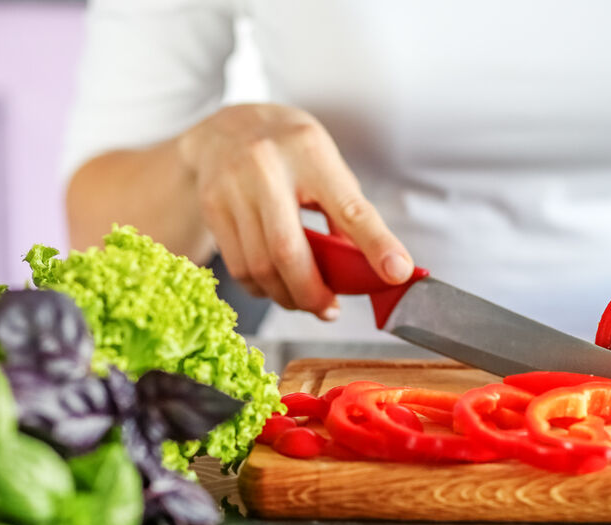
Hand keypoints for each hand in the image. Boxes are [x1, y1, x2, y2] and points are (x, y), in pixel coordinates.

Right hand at [177, 104, 413, 318]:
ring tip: (305, 300)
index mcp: (311, 153)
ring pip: (261, 267)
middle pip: (289, 252)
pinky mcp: (212, 208)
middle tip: (329, 310)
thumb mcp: (327, 166)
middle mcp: (266, 167)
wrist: (225, 128)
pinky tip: (276, 286)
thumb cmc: (290, 152)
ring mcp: (232, 187)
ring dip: (288, 296)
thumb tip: (372, 268)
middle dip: (312, 293)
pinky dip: (262, 288)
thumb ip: (349, 214)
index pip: (350, 208)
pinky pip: (239, 267)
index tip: (398, 272)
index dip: (377, 245)